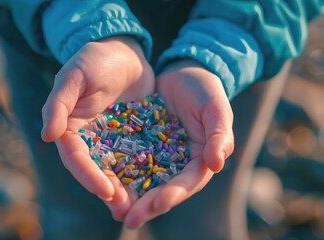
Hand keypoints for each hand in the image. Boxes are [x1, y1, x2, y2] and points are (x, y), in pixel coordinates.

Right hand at [41, 36, 153, 219]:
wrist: (123, 52)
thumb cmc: (94, 60)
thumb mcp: (75, 76)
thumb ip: (59, 104)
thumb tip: (47, 136)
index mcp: (71, 129)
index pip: (77, 159)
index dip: (89, 176)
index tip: (106, 192)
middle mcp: (91, 139)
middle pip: (98, 171)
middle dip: (111, 192)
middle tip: (127, 211)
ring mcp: (113, 140)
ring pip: (119, 169)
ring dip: (129, 190)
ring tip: (143, 207)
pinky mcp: (134, 137)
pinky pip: (139, 157)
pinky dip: (146, 172)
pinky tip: (159, 186)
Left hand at [124, 59, 233, 227]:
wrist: (183, 73)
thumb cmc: (204, 90)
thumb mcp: (215, 107)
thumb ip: (218, 134)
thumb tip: (217, 164)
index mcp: (199, 159)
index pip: (188, 182)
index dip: (175, 194)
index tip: (159, 204)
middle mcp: (178, 163)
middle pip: (164, 189)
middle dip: (148, 205)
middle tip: (130, 220)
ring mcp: (158, 156)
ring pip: (144, 181)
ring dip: (131, 198)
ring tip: (116, 212)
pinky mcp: (141, 146)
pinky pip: (129, 161)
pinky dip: (119, 174)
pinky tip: (105, 183)